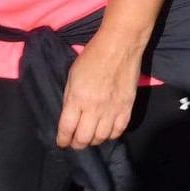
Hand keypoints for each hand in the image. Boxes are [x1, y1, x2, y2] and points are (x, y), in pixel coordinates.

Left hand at [55, 31, 140, 149]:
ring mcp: (113, 109)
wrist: (120, 46)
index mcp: (77, 98)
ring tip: (91, 137)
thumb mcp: (72, 77)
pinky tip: (107, 131)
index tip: (62, 143)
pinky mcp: (127, 107)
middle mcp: (94, 108)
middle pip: (84, 138)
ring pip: (101, 137)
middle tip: (76, 143)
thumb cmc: (92, 57)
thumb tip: (70, 116)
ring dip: (94, 141)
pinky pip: (119, 130)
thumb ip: (70, 98)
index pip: (67, 129)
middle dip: (77, 144)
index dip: (63, 140)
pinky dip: (111, 135)